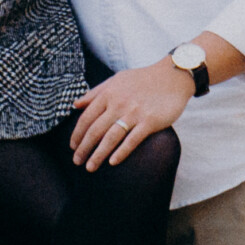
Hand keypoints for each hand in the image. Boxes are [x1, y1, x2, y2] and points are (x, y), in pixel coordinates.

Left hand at [69, 60, 192, 170]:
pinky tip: (113, 162)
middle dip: (84, 148)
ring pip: (111, 138)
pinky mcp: (150, 121)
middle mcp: (118, 103)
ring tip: (90, 167)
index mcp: (109, 94)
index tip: (72, 147)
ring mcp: (134, 113)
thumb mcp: (116, 80)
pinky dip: (121, 152)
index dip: (77, 134)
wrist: (172, 77)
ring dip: (98, 154)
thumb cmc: (142, 79)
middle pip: (95, 130)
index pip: (87, 117)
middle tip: (77, 161)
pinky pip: (132, 140)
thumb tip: (75, 104)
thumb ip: (96, 92)